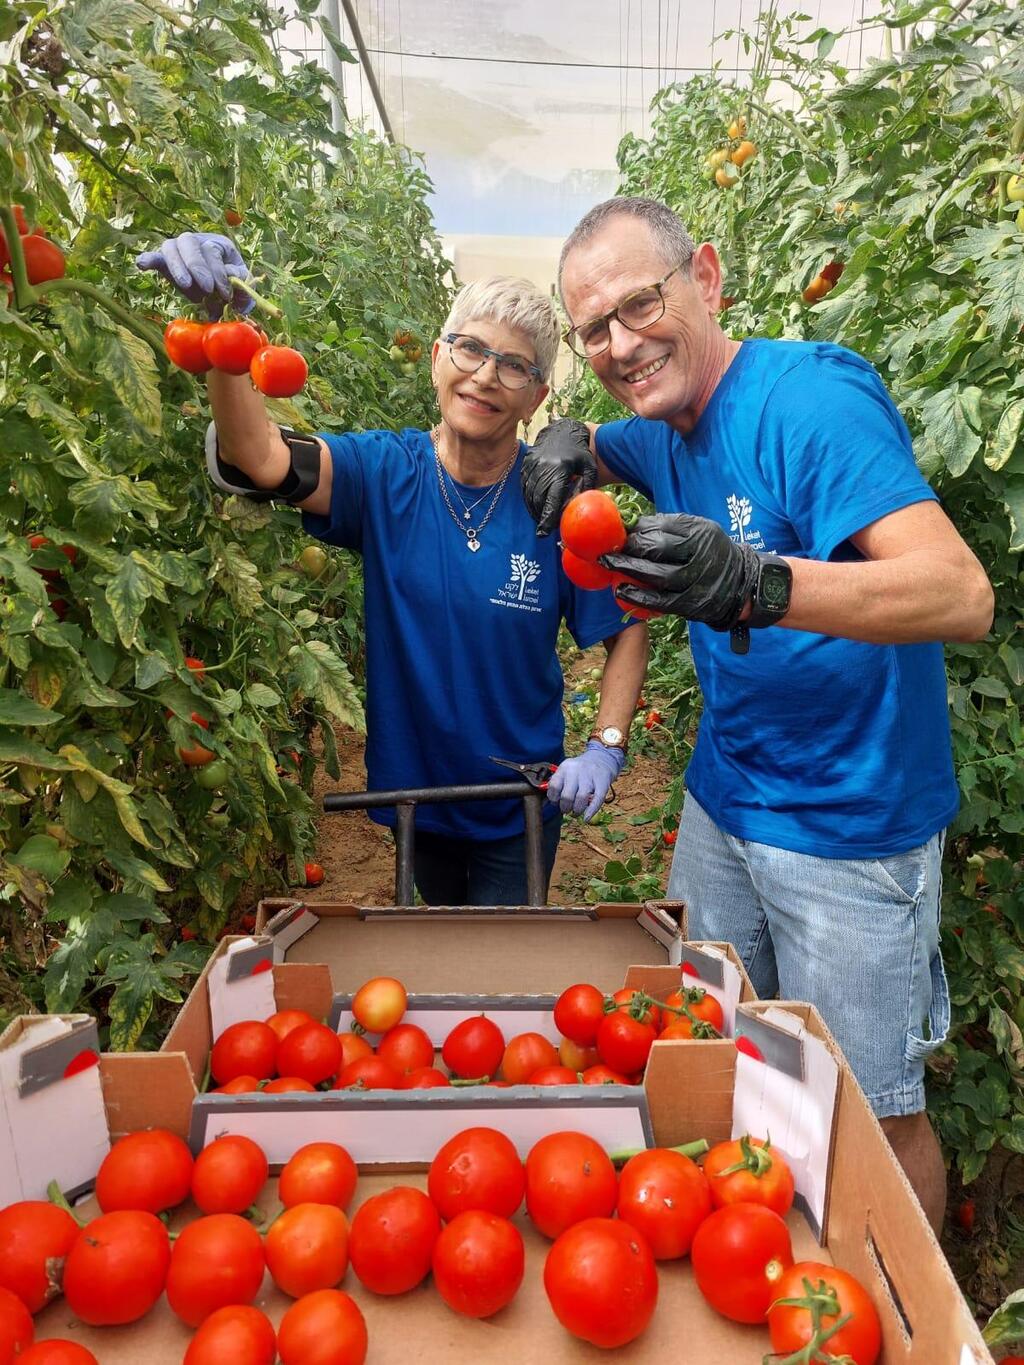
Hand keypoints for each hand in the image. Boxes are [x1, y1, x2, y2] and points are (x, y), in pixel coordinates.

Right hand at [136, 232, 253, 316]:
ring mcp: (178, 252)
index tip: (225, 294)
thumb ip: (242, 286)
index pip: (212, 250)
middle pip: (189, 242)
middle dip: (197, 265)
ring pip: (170, 247)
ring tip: (186, 285)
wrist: (220, 296)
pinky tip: (142, 264)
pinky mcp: (165, 264)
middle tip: (207, 289)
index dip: (218, 272)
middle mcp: (196, 243)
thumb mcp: (242, 288)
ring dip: (177, 266)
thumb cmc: (234, 289)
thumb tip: (234, 282)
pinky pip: (154, 257)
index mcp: (217, 245)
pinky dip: (148, 259)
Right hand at [521, 418, 597, 535]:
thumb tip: (578, 509)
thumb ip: (585, 488)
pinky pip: (524, 487)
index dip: (547, 517)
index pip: (551, 499)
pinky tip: (535, 506)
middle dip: (540, 516)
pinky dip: (528, 499)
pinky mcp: (525, 465)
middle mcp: (543, 467)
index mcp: (560, 469)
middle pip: (538, 500)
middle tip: (545, 528)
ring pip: (529, 495)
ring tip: (540, 519)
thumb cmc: (580, 453)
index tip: (543, 532)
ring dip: (534, 510)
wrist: (563, 431)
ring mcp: (532, 465)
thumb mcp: (589, 468)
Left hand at [547, 741, 624, 820]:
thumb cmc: (580, 770)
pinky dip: (591, 812)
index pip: (554, 786)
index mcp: (565, 767)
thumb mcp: (567, 771)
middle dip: (565, 808)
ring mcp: (590, 776)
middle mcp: (576, 770)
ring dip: (577, 811)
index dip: (553, 799)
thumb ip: (558, 784)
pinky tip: (586, 818)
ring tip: (576, 812)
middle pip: (567, 796)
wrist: (602, 758)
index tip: (557, 803)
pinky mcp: (603, 782)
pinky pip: (597, 800)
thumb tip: (550, 803)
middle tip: (567, 810)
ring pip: (581, 799)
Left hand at [602, 513, 758, 629]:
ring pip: (657, 577)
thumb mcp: (699, 529)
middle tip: (608, 550)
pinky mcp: (691, 605)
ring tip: (608, 566)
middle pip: (658, 551)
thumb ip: (668, 527)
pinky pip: (660, 602)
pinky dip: (638, 597)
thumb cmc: (711, 552)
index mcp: (700, 534)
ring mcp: (696, 583)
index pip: (662, 530)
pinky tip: (621, 591)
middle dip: (629, 550)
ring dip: (628, 571)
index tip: (619, 534)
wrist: (742, 584)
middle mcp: (700, 557)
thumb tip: (630, 527)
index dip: (636, 532)